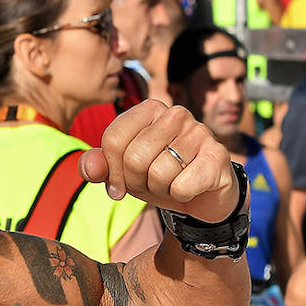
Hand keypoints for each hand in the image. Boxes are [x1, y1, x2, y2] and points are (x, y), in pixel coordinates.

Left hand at [80, 100, 240, 222]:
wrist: (199, 194)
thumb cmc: (155, 176)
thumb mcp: (121, 172)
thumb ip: (98, 166)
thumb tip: (88, 168)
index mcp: (148, 110)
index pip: (113, 139)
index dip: (112, 170)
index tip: (120, 183)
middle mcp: (175, 114)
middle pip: (134, 158)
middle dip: (136, 182)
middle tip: (149, 183)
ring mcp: (200, 132)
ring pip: (159, 173)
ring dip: (159, 189)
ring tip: (170, 183)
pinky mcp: (217, 156)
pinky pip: (182, 186)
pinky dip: (180, 195)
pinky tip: (189, 186)